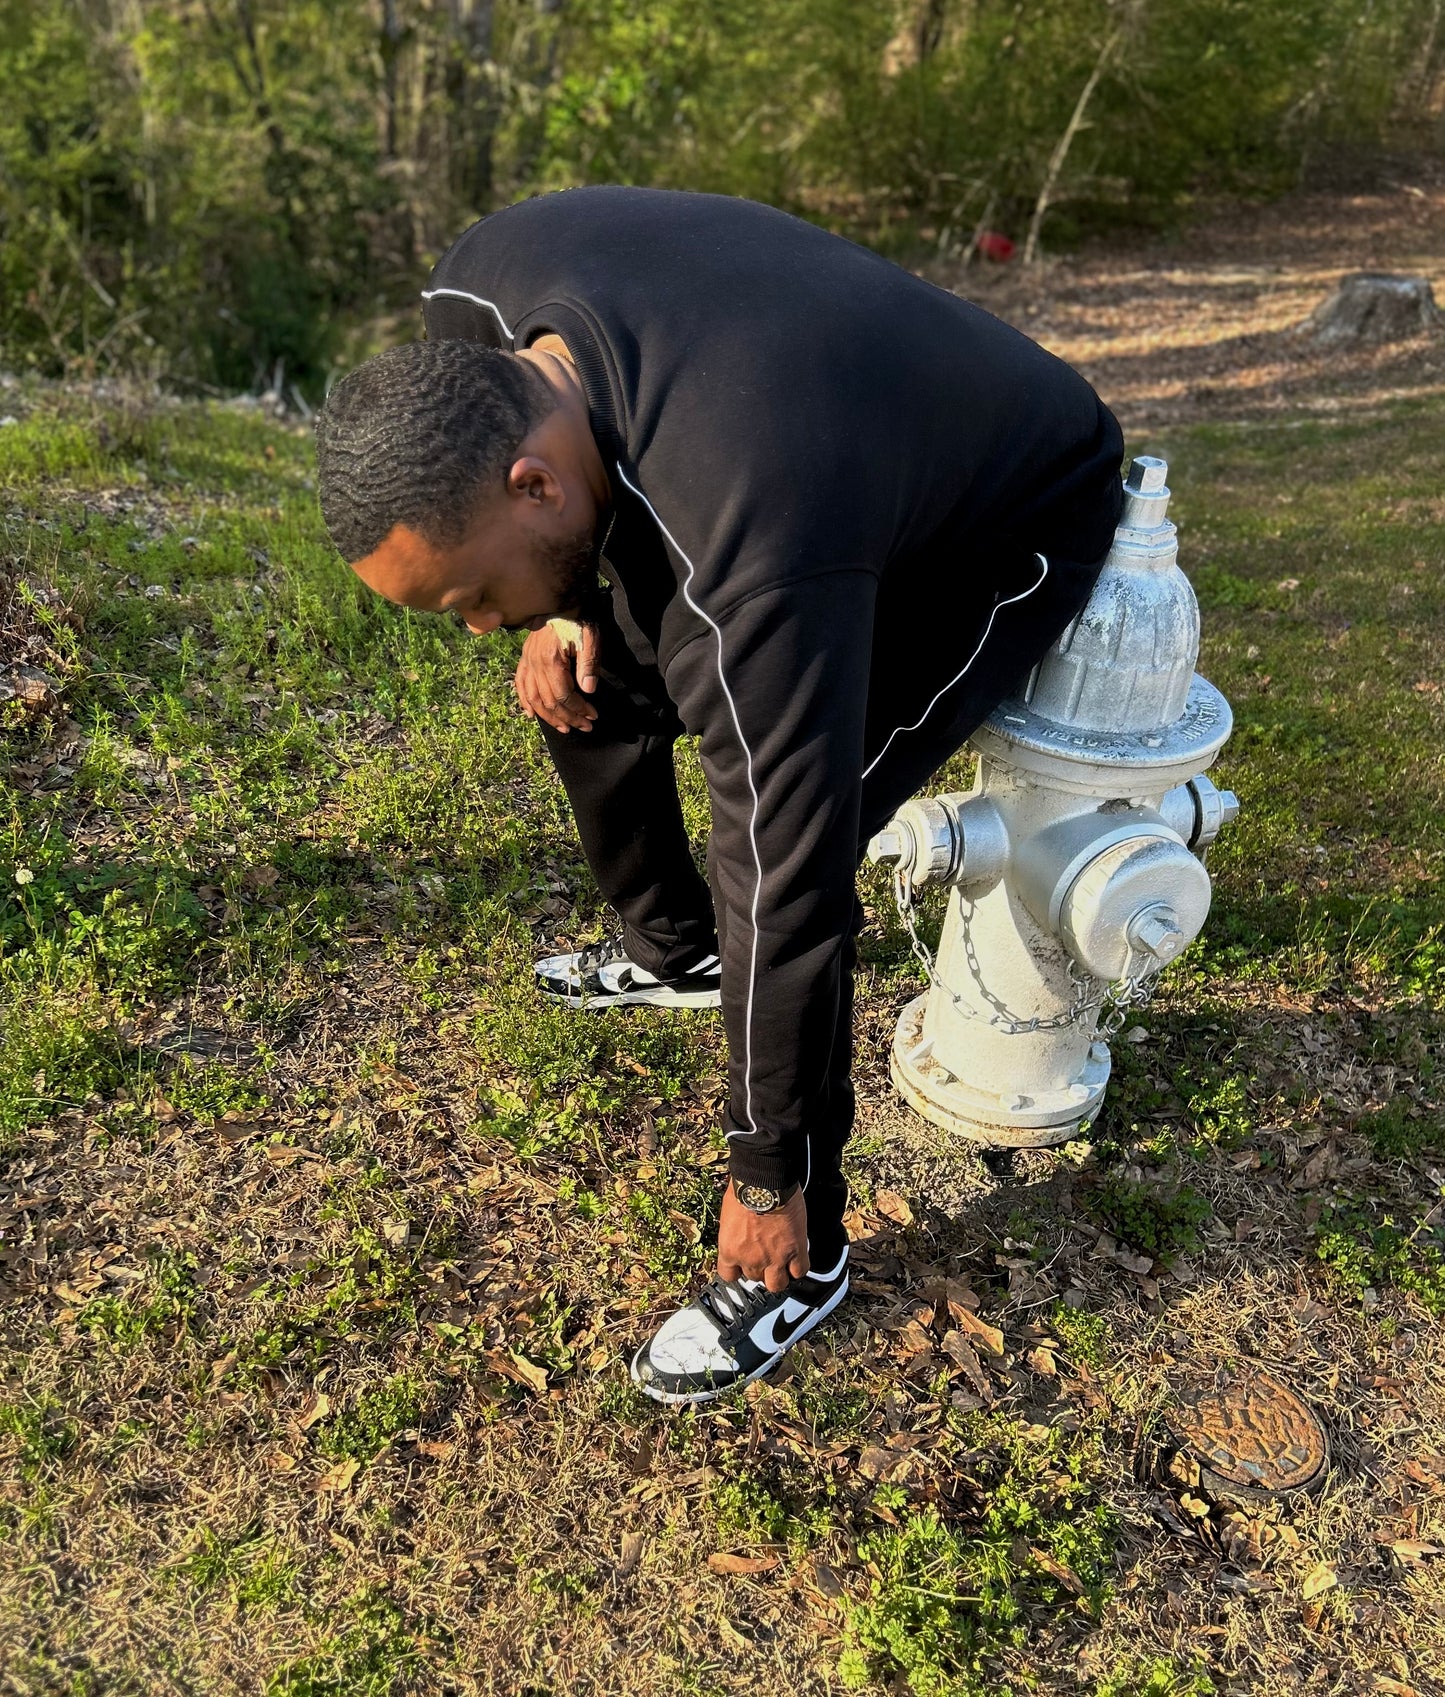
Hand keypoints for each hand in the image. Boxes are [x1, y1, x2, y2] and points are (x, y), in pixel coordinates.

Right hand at [514, 618, 599, 732]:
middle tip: (584, 727)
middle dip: (568, 717)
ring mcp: (528, 661)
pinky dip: (525, 701)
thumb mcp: (590, 639)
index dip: (578, 709)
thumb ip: (589, 664)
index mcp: (551, 660)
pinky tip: (532, 714)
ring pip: (534, 698)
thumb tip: (588, 690)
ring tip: (564, 727)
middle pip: (549, 701)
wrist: (562, 600)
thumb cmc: (579, 619)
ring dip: (549, 717)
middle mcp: (535, 663)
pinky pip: (520, 684)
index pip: (563, 695)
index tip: (593, 716)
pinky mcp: (525, 658)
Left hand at [717, 1182, 808, 1292]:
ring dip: (779, 1275)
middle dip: (759, 1268)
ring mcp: (774, 1258)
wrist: (764, 1182)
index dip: (738, 1270)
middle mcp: (750, 1259)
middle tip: (764, 1256)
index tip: (742, 1266)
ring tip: (782, 1263)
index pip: (729, 1275)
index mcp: (730, 1250)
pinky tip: (798, 1258)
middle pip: (754, 1278)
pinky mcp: (795, 1251)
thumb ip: (734, 1232)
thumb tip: (740, 1233)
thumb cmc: (743, 1190)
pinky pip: (800, 1271)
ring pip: (777, 1284)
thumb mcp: (728, 1215)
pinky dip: (799, 1267)